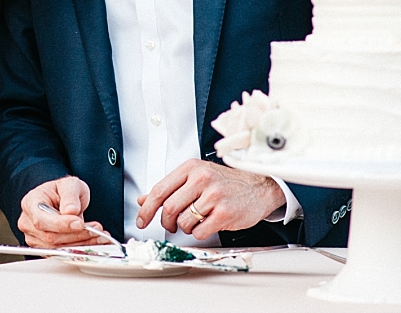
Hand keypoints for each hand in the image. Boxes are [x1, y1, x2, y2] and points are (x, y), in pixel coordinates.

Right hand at [18, 176, 108, 248]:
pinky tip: (92, 242)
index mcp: (30, 203)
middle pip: (50, 237)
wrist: (61, 199)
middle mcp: (28, 222)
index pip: (41, 219)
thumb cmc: (62, 191)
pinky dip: (79, 249)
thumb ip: (70, 195)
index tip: (80, 223)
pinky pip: (62, 254)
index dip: (61, 224)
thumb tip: (70, 211)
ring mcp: (34, 238)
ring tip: (98, 235)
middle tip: (96, 229)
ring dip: (81, 244)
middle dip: (76, 235)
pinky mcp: (44, 249)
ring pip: (58, 248)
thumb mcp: (70, 185)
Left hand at [135, 159, 284, 241]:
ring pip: (184, 222)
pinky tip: (207, 224)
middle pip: (169, 208)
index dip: (147, 208)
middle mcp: (201, 179)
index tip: (141, 220)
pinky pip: (199, 231)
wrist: (259, 186)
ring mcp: (214, 196)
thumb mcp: (196, 177)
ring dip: (185, 228)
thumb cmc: (226, 182)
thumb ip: (170, 188)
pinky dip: (198, 233)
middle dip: (166, 222)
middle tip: (170, 225)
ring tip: (196, 221)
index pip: (160, 190)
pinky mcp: (224, 213)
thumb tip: (143, 199)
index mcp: (191, 168)